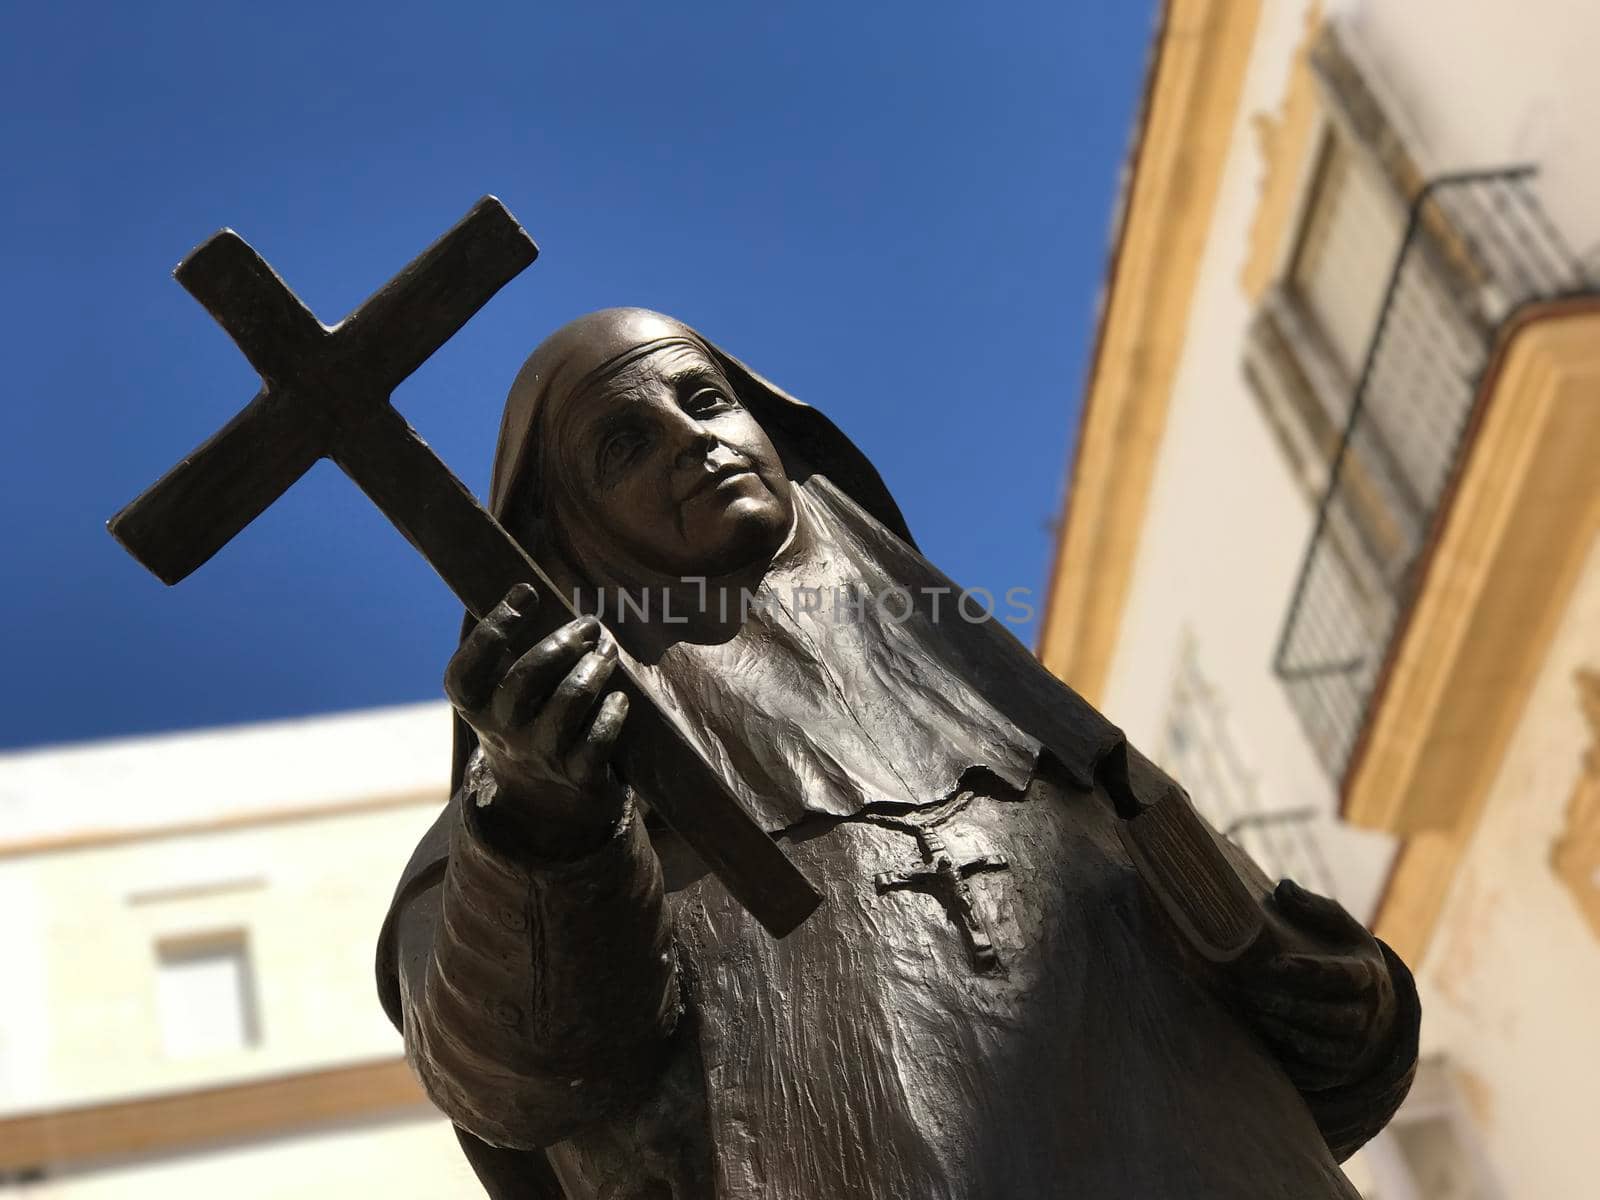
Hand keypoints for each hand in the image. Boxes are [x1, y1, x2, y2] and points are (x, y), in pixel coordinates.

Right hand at [444, 583, 629, 852]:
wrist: (544, 801)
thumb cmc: (528, 718)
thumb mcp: (504, 690)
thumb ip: (511, 645)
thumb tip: (526, 581)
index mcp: (476, 707)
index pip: (466, 671)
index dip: (493, 630)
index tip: (526, 593)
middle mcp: (503, 732)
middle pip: (526, 679)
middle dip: (563, 643)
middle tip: (590, 623)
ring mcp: (541, 756)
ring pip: (568, 703)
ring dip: (594, 669)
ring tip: (608, 651)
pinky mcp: (579, 776)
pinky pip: (599, 740)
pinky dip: (613, 714)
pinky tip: (620, 698)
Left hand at [1228, 880, 1396, 1091]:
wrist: (1374, 1010)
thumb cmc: (1346, 958)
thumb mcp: (1341, 928)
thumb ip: (1314, 908)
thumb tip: (1282, 888)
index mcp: (1368, 976)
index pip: (1343, 977)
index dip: (1310, 972)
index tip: (1275, 964)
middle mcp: (1369, 1017)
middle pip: (1333, 1018)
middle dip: (1291, 1006)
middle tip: (1251, 992)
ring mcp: (1357, 1049)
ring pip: (1323, 1049)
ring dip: (1286, 1033)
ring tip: (1253, 1014)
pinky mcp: (1339, 1072)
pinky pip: (1314, 1074)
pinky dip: (1288, 1061)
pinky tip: (1261, 1041)